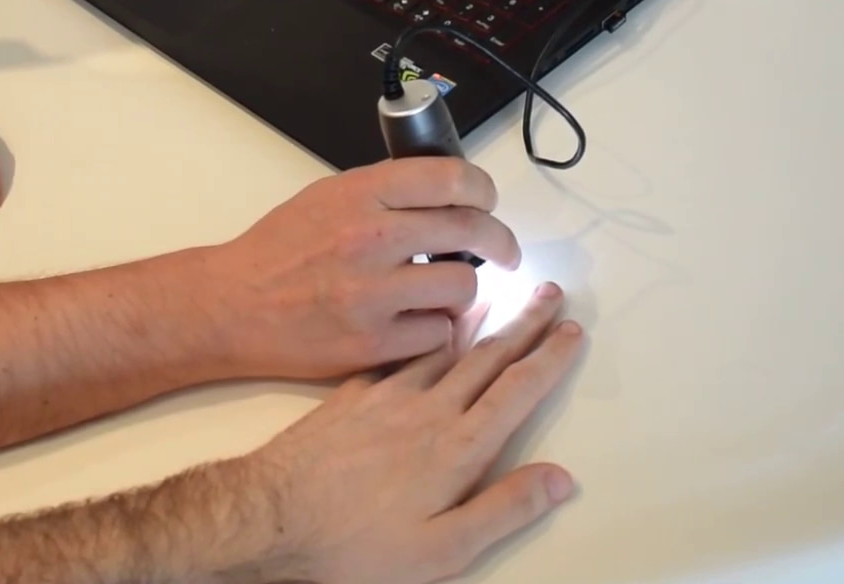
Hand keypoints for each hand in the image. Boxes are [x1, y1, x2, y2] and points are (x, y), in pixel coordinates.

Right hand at [198, 158, 521, 379]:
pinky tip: (417, 324)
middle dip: (500, 242)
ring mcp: (372, 294)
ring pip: (464, 287)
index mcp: (360, 193)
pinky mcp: (372, 344)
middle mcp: (370, 238)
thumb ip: (386, 193)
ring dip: (464, 290)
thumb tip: (451, 196)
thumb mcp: (327, 197)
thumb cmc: (279, 250)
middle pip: (471, 230)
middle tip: (505, 252)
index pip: (452, 179)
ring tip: (445, 292)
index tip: (488, 202)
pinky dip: (436, 330)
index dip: (483, 190)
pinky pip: (439, 334)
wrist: (232, 306)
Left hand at [248, 283, 582, 583]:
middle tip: (551, 292)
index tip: (573, 330)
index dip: (550, 359)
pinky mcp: (351, 394)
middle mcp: (427, 410)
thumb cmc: (355, 544)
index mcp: (456, 447)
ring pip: (445, 346)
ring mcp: (386, 396)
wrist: (269, 517)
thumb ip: (504, 509)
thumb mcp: (441, 550)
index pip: (517, 391)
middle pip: (489, 356)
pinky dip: (424, 334)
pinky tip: (428, 329)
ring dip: (479, 319)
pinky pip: (399, 353)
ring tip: (499, 294)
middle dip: (525, 323)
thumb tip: (560, 479)